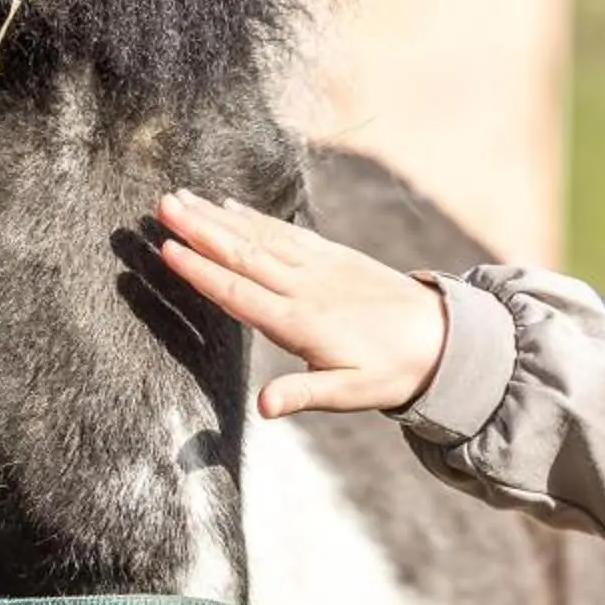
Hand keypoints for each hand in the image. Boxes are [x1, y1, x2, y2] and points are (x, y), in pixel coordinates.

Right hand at [156, 190, 448, 417]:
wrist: (442, 338)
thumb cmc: (392, 372)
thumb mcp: (349, 393)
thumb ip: (303, 394)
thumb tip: (264, 406)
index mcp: (301, 323)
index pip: (240, 294)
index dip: (201, 272)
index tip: (167, 248)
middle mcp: (305, 287)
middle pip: (242, 254)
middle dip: (200, 229)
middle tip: (162, 205)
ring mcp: (319, 267)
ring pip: (259, 237)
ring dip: (217, 216)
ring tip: (181, 197)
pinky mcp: (333, 256)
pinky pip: (286, 232)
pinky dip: (255, 217)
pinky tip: (230, 206)